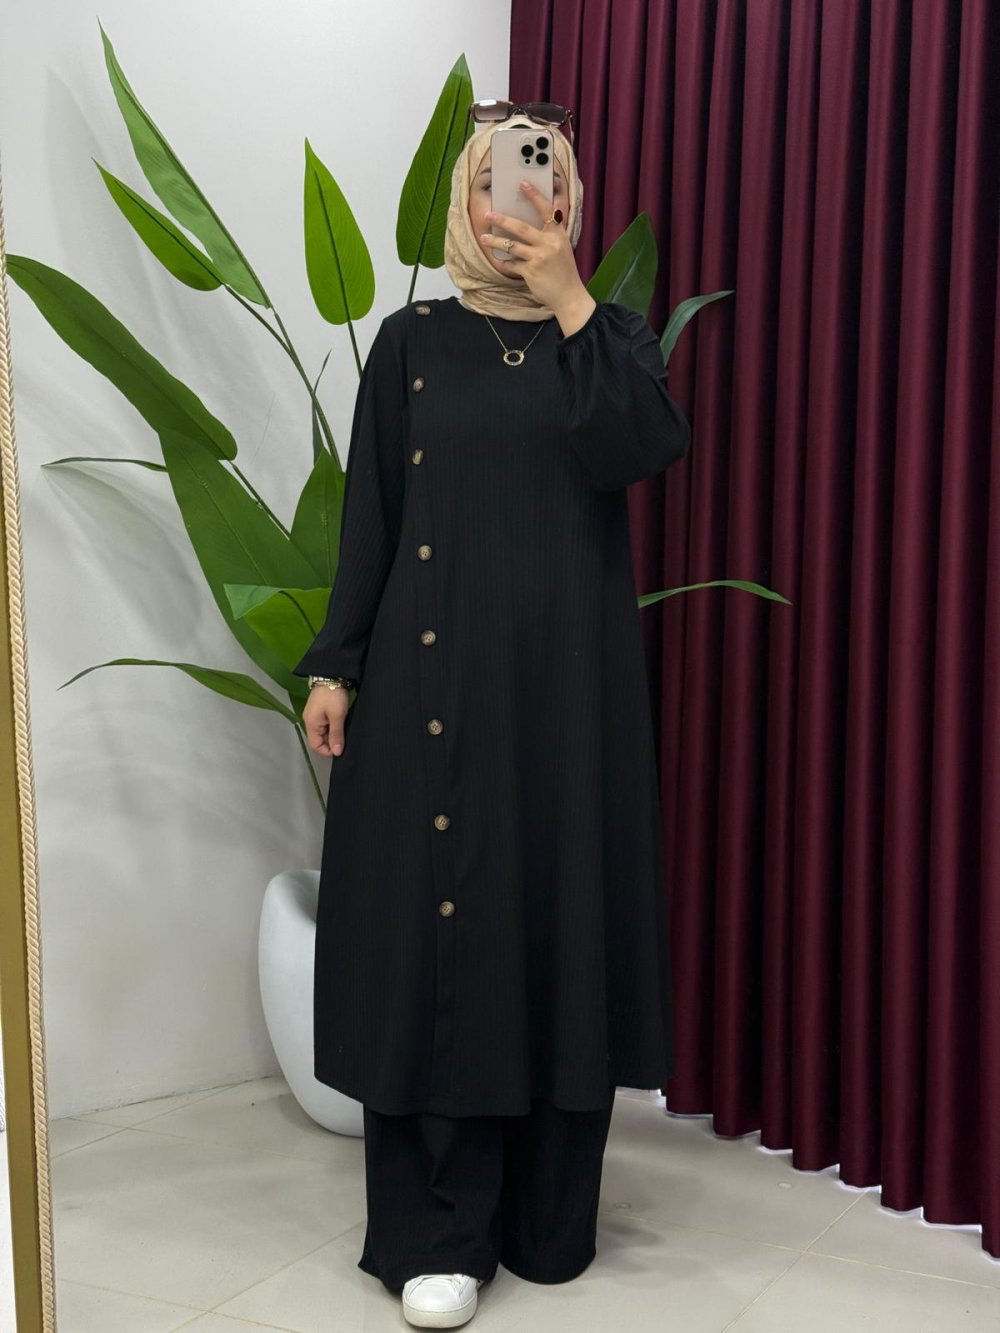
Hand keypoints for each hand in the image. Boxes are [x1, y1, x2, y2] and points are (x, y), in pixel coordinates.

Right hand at [303, 685, 350, 756]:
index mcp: (311, 724)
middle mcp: (310, 721)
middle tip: (345, 739)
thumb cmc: (333, 695)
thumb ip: (336, 735)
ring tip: (344, 731)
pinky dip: (333, 727)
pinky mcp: (320, 711)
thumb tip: (336, 752)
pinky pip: (325, 725)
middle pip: (319, 740)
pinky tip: (342, 724)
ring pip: (323, 732)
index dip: (327, 751)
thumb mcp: (337, 716)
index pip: (315, 746)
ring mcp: (314, 715)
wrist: (332, 675)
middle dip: (331, 742)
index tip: (340, 748)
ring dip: (333, 734)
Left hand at [480, 180, 595, 328]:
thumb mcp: (562, 248)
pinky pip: (512, 264)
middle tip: (488, 214)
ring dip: (495, 241)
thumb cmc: (564, 271)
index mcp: (558, 235)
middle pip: (521, 228)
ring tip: (483, 238)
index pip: (546, 210)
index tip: (523, 183)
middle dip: (502, 220)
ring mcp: (539, 258)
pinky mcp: (531, 272)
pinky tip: (498, 259)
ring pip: (511, 246)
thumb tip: (528, 224)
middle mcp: (549, 244)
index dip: (534, 196)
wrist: (569, 296)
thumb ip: (549, 235)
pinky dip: (504, 262)